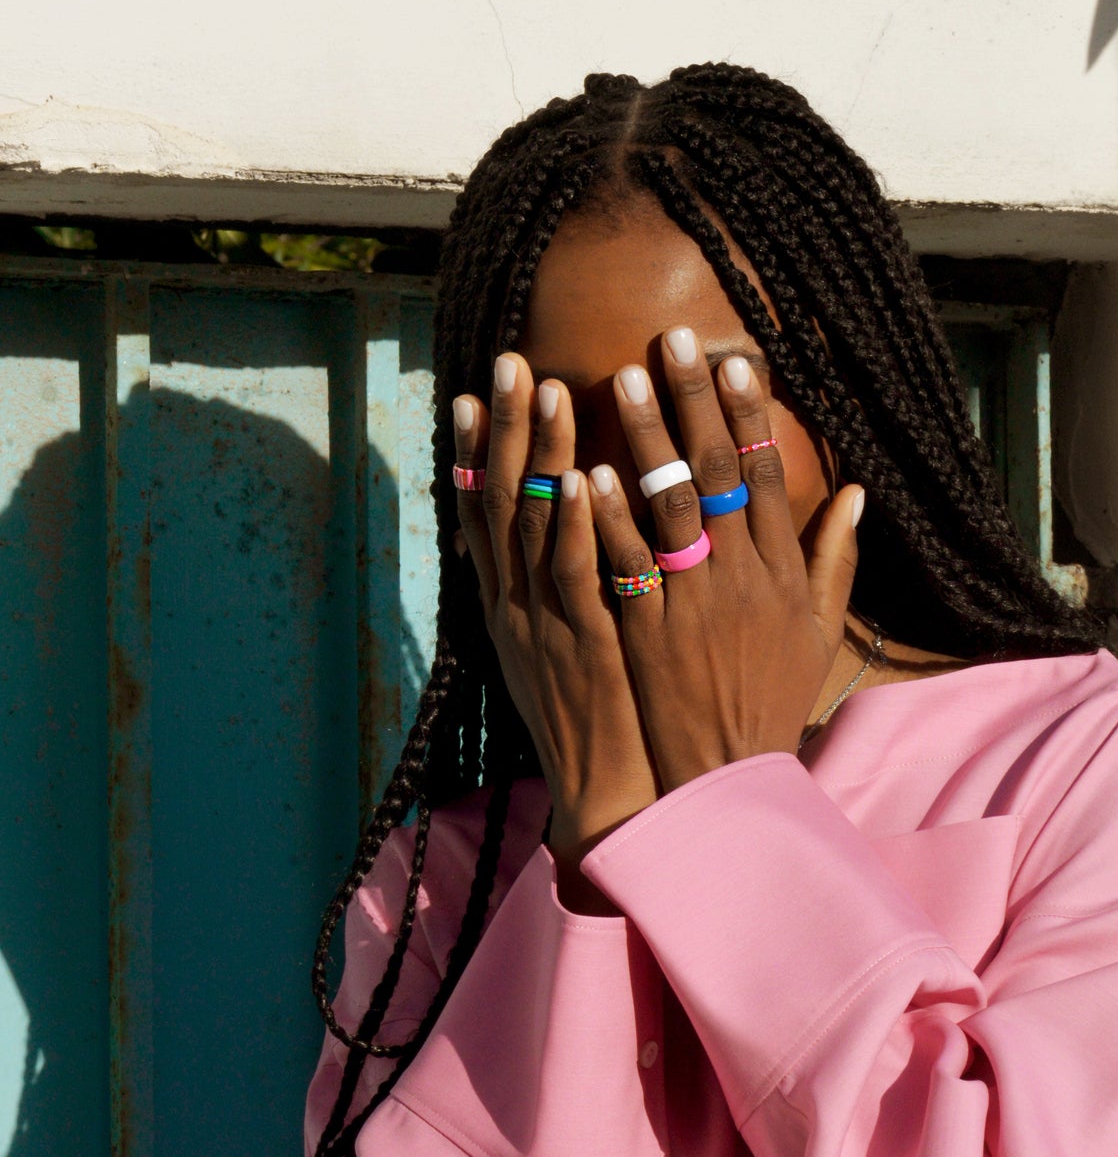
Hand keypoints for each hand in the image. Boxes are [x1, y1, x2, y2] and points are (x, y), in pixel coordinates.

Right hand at [452, 354, 659, 873]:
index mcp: (507, 608)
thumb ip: (554, 592)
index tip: (476, 392)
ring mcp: (543, 626)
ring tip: (546, 387)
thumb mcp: (557, 652)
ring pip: (534, 527)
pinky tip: (581, 477)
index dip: (479, 453)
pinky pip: (575, 577)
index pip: (485, 516)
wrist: (601, 797)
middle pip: (501, 503)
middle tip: (507, 359)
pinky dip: (573, 525)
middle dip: (505, 428)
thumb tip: (556, 546)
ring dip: (539, 455)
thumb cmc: (591, 722)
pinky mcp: (583, 647)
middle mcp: (513, 609)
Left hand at [586, 329, 863, 793]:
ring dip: (645, 439)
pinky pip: (628, 565)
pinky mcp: (649, 632)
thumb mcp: (821, 631)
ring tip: (618, 380)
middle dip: (694, 401)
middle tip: (670, 340)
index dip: (748, 415)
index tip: (733, 359)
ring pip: (669, 506)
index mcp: (784, 573)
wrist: (732, 773)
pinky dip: (610, 518)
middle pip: (717, 473)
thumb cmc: (774, 698)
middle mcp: (743, 578)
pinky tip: (588, 473)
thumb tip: (858, 492)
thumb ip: (836, 559)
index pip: (767, 475)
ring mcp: (694, 603)